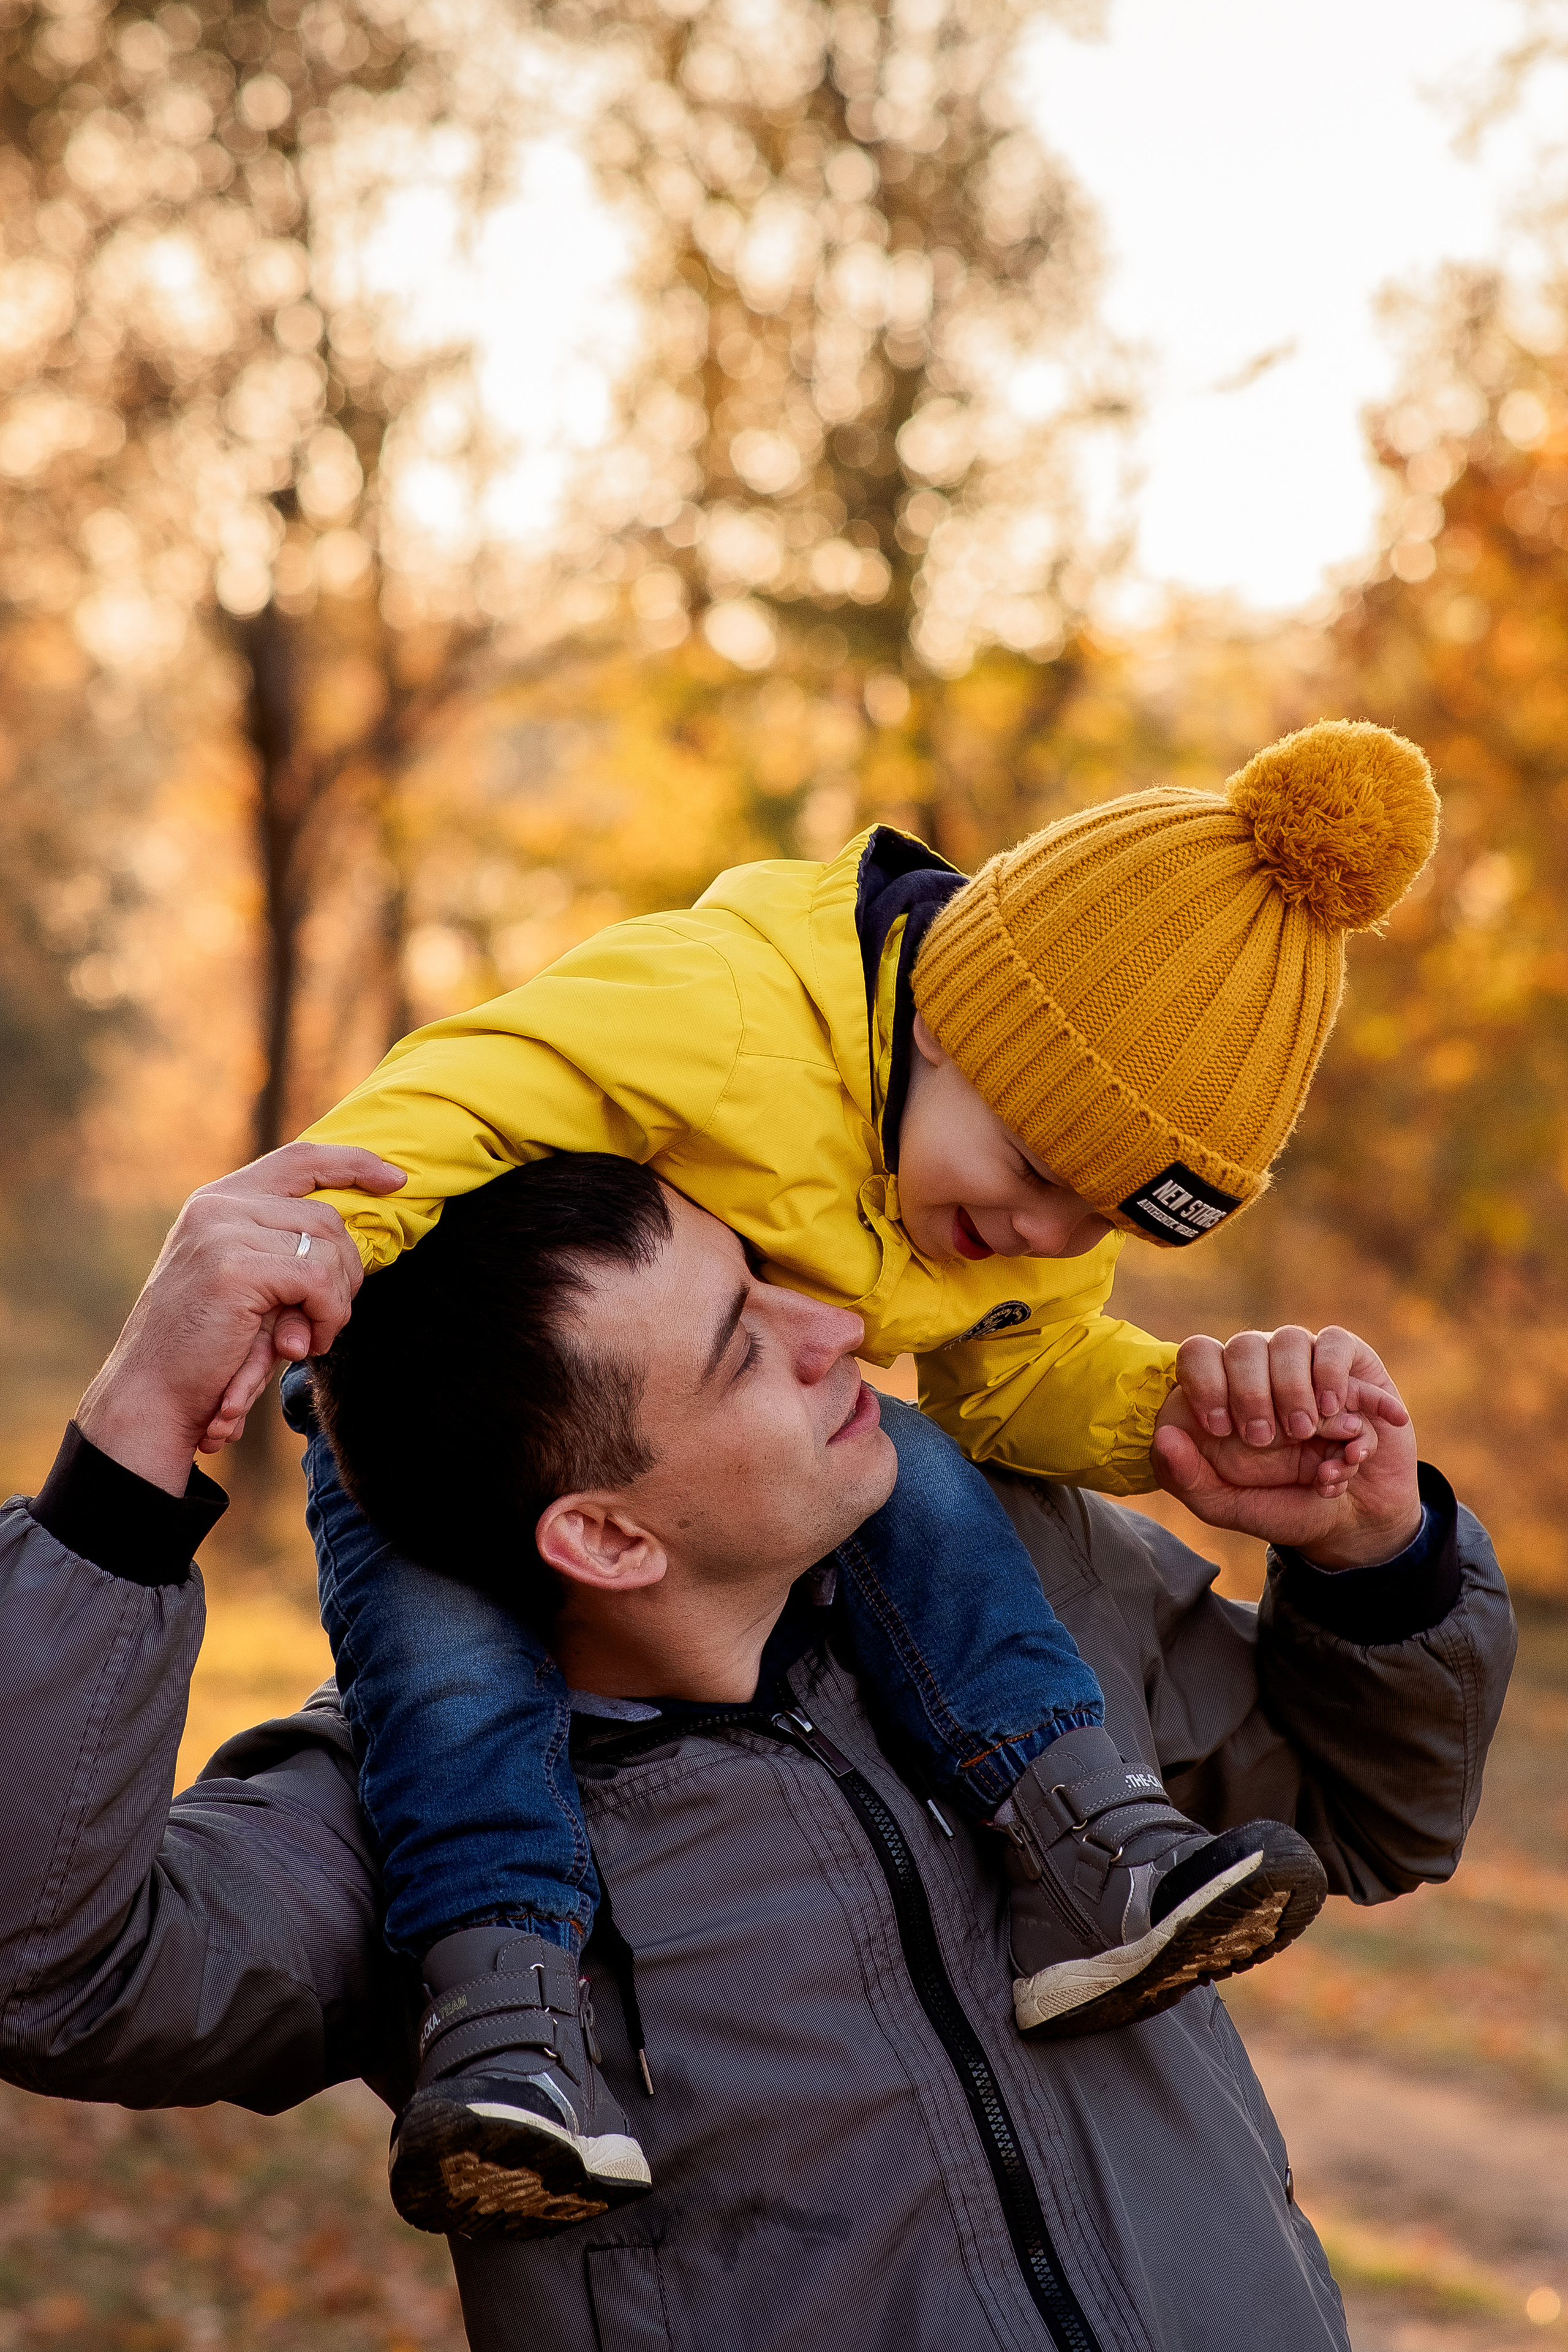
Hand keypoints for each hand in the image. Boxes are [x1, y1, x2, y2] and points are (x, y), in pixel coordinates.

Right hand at [75, 1143, 404, 1496]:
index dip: (353, 1163)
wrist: (153, 1395)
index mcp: (218, 1201)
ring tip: (308, 1339)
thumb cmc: (207, 1348)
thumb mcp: (250, 1285)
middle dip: (346, 1271)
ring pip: (327, 1248)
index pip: (300, 1159)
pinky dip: (326, 1315)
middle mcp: (218, 1205)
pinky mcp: (234, 1268)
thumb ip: (289, 1255)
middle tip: (328, 1320)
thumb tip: (356, 1252)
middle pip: (326, 1216)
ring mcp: (223, 1231)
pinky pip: (317, 1281)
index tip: (396, 1179)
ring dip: (335, 1302)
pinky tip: (304, 1344)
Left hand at [1153, 1328, 1420, 1567]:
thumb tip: (1163, 1436)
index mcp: (1222, 1395)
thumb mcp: (1228, 1506)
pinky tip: (1345, 1420)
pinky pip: (1336, 1344)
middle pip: (1244, 1345)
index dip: (1205, 1383)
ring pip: (1290, 1340)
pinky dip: (1337, 1380)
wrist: (1354, 1518)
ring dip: (1295, 1388)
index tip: (1220, 1429)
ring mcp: (1304, 1362)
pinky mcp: (1349, 1363)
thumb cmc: (1283, 1506)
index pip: (1199, 1354)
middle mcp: (1260, 1370)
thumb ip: (1188, 1480)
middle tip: (1265, 1439)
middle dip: (1251, 1393)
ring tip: (1306, 1431)